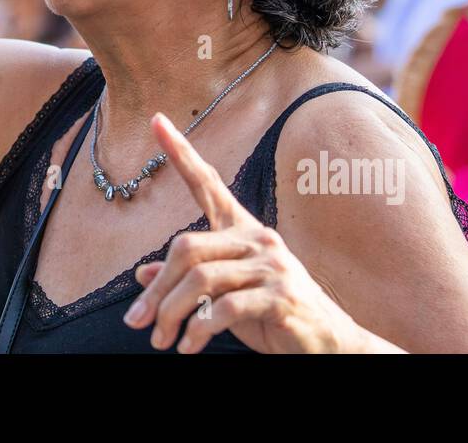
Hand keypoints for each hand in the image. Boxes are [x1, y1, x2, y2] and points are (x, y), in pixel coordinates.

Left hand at [122, 114, 371, 353]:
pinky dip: (199, 329)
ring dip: (172, 314)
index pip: (207, 184)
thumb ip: (189, 281)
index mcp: (243, 231)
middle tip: (138, 324)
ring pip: (200, 279)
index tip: (156, 121)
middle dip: (157, 290)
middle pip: (186, 248)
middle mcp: (258, 239)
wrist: (329, 344)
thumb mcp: (224, 296)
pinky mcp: (281, 296)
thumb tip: (142, 273)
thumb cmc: (272, 317)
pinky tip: (190, 346)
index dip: (180, 153)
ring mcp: (272, 266)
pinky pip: (224, 307)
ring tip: (161, 341)